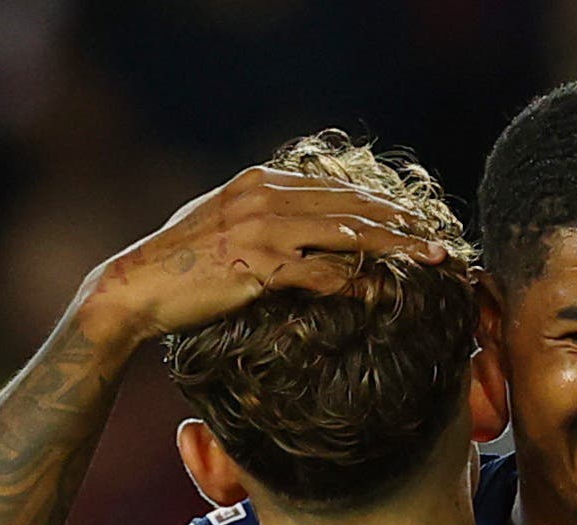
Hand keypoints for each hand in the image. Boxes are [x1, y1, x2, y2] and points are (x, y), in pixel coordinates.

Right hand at [81, 166, 447, 341]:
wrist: (137, 285)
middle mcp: (266, 196)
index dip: (381, 203)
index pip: (336, 188)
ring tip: (428, 260)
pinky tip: (383, 290)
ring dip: (394, 247)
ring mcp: (262, 229)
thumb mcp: (224, 221)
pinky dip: (355, 280)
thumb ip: (264, 215)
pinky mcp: (258, 265)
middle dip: (401, 222)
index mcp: (261, 181)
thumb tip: (299, 223)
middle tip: (439, 239)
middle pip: (351, 206)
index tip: (415, 218)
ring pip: (346, 233)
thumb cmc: (181, 263)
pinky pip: (320, 272)